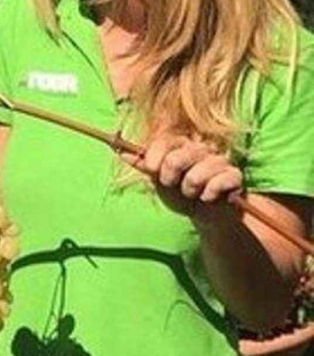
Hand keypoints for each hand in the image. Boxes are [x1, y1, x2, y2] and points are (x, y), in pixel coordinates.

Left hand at [119, 132, 242, 217]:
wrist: (206, 214)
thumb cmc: (180, 193)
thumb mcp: (158, 179)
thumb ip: (143, 164)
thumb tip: (120, 151)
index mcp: (181, 143)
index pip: (163, 141)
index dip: (153, 159)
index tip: (153, 171)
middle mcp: (201, 147)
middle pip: (175, 160)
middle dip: (169, 180)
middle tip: (174, 185)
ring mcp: (219, 160)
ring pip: (195, 176)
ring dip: (189, 192)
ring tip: (192, 193)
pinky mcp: (234, 175)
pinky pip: (216, 185)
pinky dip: (207, 197)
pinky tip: (209, 197)